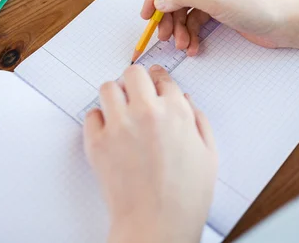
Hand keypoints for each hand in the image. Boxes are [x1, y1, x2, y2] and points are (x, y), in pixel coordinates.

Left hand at [83, 64, 216, 242]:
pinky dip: (98, 120)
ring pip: (108, 88)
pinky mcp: (97, 142)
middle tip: (136, 92)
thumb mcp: (208, 154)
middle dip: (136, 81)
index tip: (154, 80)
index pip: (162, 78)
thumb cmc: (185, 197)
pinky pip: (90, 115)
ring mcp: (119, 125)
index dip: (159, 79)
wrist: (157, 225)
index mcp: (176, 111)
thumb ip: (198, 121)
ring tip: (120, 110)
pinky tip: (110, 131)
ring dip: (115, 95)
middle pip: (132, 73)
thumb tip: (186, 101)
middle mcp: (146, 111)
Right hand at [141, 0, 298, 53]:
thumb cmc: (258, 3)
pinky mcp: (218, 7)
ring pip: (183, 9)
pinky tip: (193, 46)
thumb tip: (158, 1)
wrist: (285, 22)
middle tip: (164, 36)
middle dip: (168, 17)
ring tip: (183, 45)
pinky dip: (192, 33)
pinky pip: (195, 19)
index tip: (148, 14)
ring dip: (180, 29)